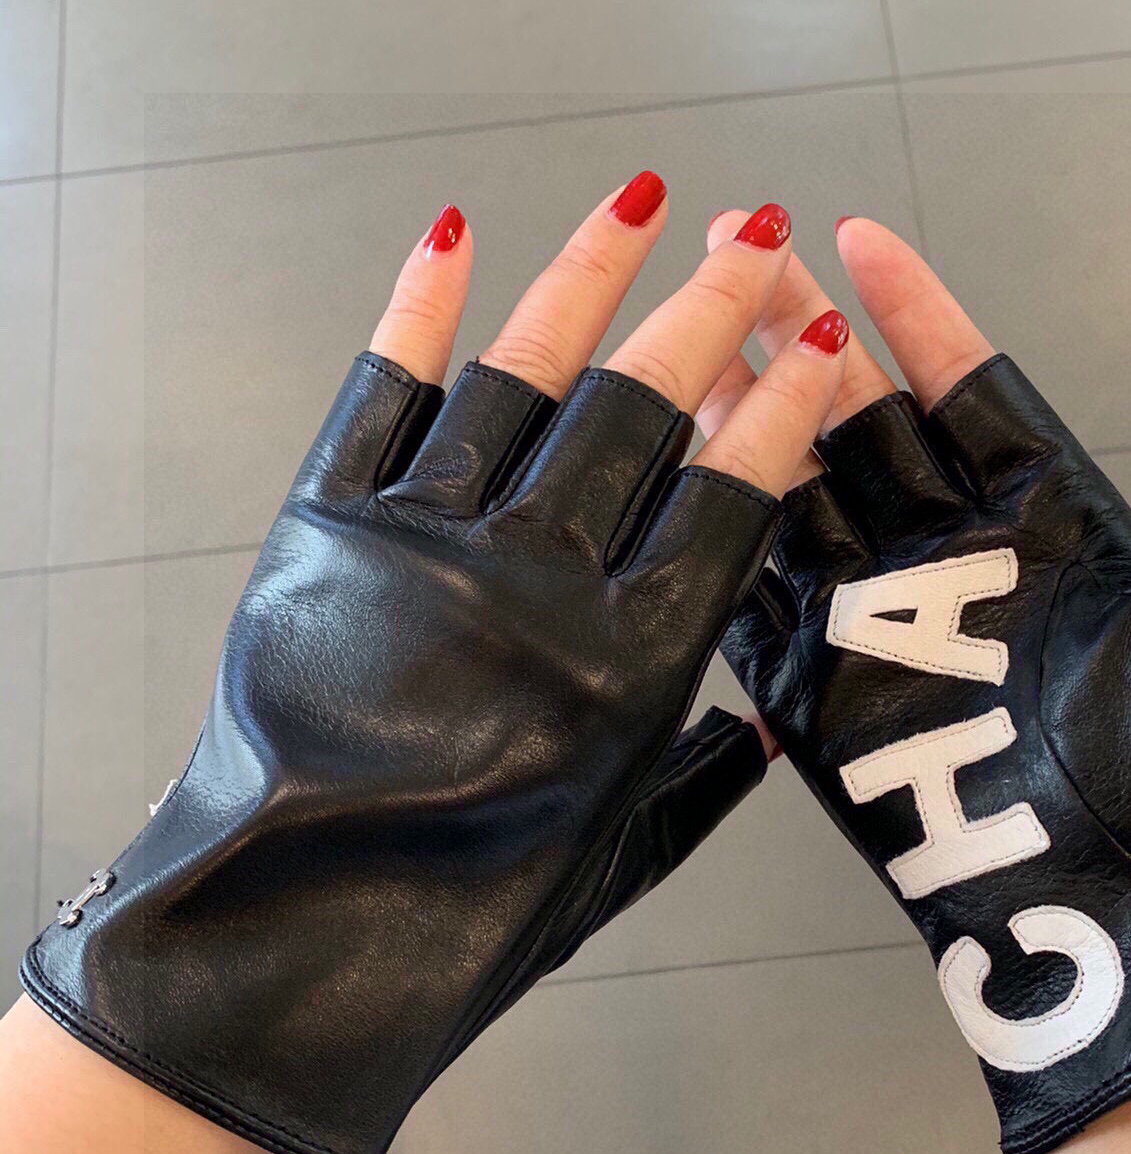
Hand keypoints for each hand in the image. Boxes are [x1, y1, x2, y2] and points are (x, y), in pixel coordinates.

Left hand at [19, 180, 849, 1153]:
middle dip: (714, 307)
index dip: (787, 408)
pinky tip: (454, 239)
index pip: (731, 495)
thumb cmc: (461, 922)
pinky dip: (417, 313)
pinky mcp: (320, 534)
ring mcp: (420, 546)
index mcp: (626, 668)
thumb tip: (761, 720)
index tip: (822, 345)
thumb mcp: (617, 856)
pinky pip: (379, 397)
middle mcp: (532, 585)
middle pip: (642, 406)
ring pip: (522, 372)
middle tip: (757, 237)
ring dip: (587, 275)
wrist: (284, 949)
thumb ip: (705, 775)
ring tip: (640, 204)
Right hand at [704, 216, 1130, 1153]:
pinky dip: (715, 549)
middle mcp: (959, 562)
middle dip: (796, 340)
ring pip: (797, 499)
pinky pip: (761, 610)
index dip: (912, 312)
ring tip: (682, 345)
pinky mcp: (828, 700)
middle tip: (733, 255)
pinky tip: (672, 488)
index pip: (967, 388)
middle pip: (860, 423)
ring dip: (743, 423)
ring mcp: (886, 628)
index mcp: (1054, 524)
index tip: (855, 238)